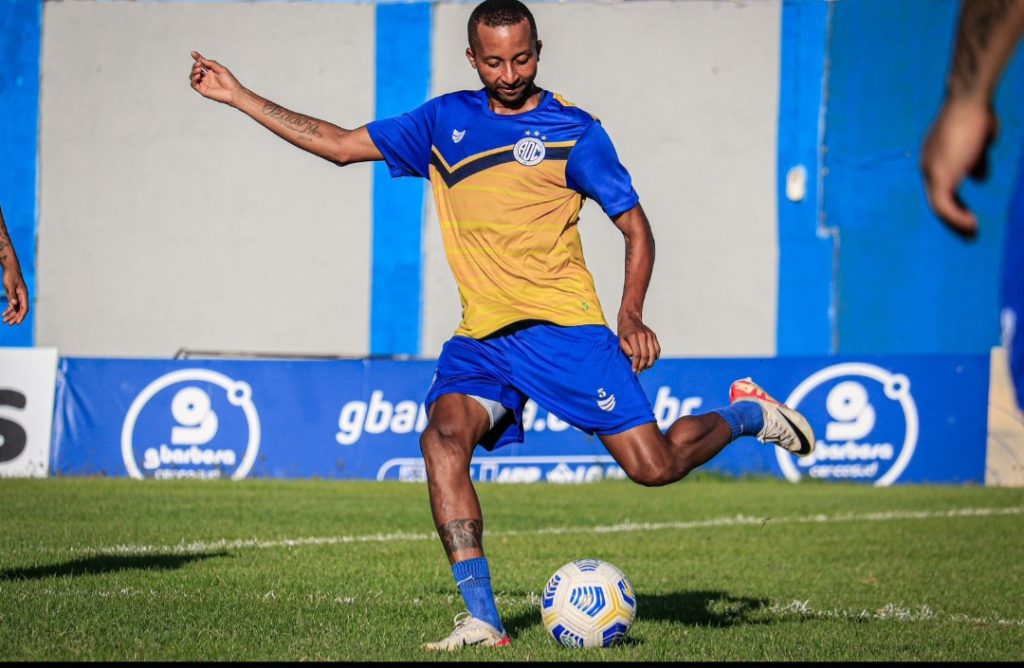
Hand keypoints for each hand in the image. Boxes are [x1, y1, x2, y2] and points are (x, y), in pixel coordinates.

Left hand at [2, 269, 27, 325]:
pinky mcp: (14, 295)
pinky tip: (3, 314)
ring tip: (4, 321)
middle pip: (20, 310)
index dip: (21, 316)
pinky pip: (13, 305)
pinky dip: (8, 310)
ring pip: (16, 309)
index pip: (24, 308)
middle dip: (15, 318)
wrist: (10, 268)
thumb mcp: (10, 285)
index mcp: (24, 294)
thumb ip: (12, 295)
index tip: (17, 322)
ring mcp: (18, 297)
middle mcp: (22, 297)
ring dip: (11, 315)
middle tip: (9, 324)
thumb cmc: (10, 275)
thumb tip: (14, 305)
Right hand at [189, 51, 242, 105]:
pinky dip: (194, 79)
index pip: (202, 63)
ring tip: (199, 70)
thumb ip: (212, 64)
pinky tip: (198, 76)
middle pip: (196, 69)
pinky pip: (194, 84)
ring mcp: (205, 83)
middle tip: (199, 64)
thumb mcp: (221, 69)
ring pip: (193, 76)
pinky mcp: (203, 90)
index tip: (193, 53)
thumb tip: (202, 60)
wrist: (234, 92)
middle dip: (195, 65)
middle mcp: (207, 77)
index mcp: (212, 71)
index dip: (197, 58)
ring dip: (194, 71)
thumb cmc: (230, 82)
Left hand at [618, 313, 660, 372]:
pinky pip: (657, 349)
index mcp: (633, 336)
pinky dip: (655, 356)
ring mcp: (650, 335)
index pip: (637, 354)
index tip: (634, 370)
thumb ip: (626, 350)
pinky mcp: (654, 336)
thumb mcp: (620, 340)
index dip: (636, 364)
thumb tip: (633, 358)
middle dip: (643, 366)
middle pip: (646, 355)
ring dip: (650, 363)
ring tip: (645, 368)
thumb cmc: (624, 331)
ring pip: (653, 353)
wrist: (630, 318)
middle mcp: (643, 335)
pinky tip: (650, 361)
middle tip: (639, 371)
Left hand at [921, 99, 996, 238]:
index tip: (968, 214)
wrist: (969, 101)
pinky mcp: (939, 178)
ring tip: (971, 235)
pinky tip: (971, 226)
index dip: (955, 203)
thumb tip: (979, 178)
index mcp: (935, 157)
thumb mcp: (979, 142)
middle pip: (937, 199)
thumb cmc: (976, 114)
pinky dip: (957, 219)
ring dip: (955, 223)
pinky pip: (944, 207)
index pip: (941, 187)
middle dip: (953, 218)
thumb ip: (976, 161)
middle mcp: (928, 166)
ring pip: (939, 207)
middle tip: (969, 233)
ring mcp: (931, 172)